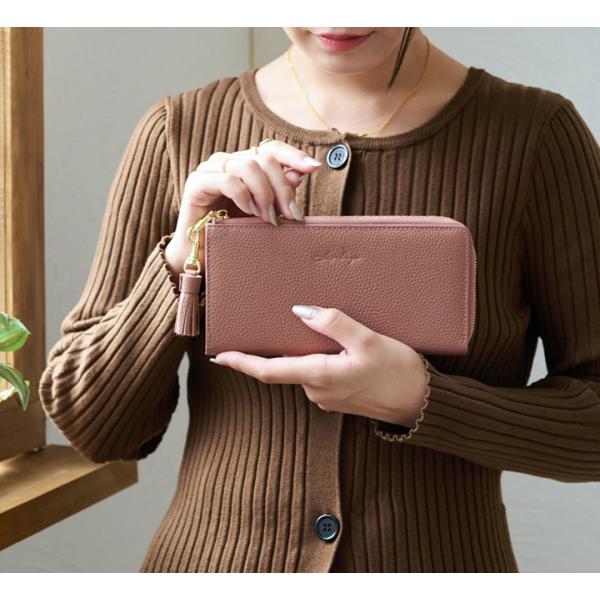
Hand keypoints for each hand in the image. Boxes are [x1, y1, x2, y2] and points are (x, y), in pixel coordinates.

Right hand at [165, 140, 322, 276]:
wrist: (203, 255)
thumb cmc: (233, 234)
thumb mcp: (263, 214)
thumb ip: (279, 194)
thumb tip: (299, 174)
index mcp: (244, 165)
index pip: (271, 148)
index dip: (293, 154)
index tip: (314, 168)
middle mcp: (227, 162)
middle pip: (264, 159)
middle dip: (283, 188)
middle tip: (292, 216)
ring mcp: (210, 170)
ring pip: (248, 166)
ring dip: (265, 194)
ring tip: (269, 219)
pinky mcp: (196, 183)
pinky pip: (227, 180)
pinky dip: (244, 196)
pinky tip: (250, 213)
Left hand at [209, 305, 428, 427]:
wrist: (419, 404)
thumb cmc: (397, 372)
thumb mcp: (367, 341)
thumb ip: (333, 324)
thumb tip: (301, 312)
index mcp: (320, 376)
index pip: (270, 371)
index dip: (243, 363)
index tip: (221, 355)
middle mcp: (317, 390)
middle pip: (283, 367)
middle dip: (269, 350)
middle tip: (259, 326)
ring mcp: (327, 396)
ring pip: (301, 369)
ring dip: (296, 352)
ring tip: (300, 327)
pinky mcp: (337, 397)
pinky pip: (315, 374)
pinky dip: (312, 359)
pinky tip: (325, 344)